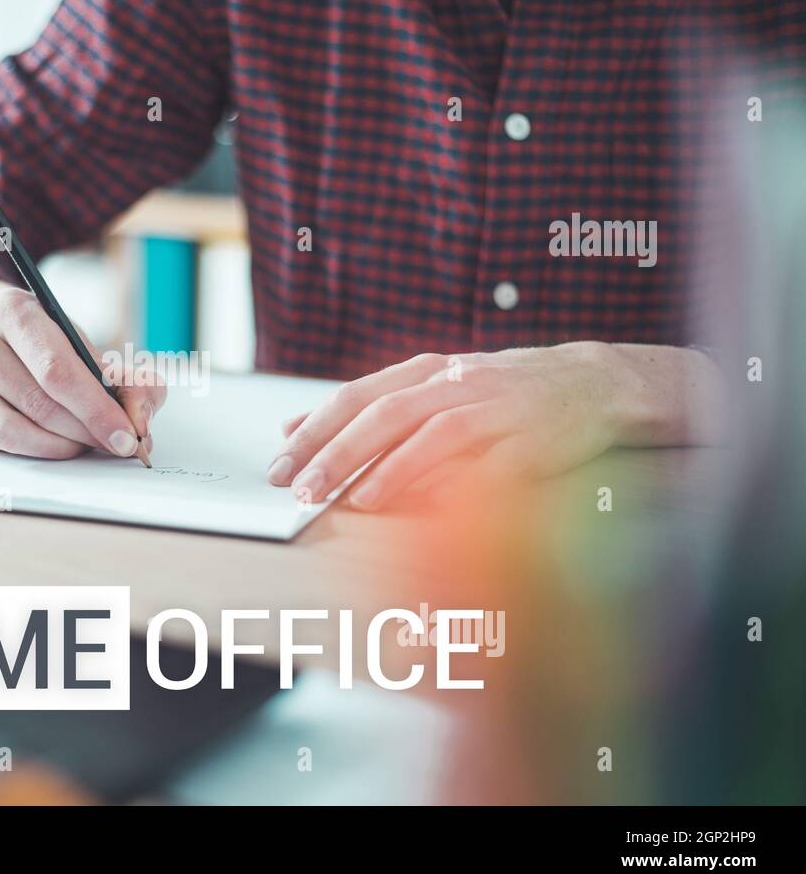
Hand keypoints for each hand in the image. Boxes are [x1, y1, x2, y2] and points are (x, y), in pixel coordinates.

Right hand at [0, 279, 164, 458]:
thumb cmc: (40, 340)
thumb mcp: (81, 341)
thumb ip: (126, 378)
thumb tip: (140, 420)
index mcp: (10, 309)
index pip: (56, 369)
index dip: (96, 409)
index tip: (127, 436)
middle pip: (37, 404)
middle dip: (85, 431)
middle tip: (114, 445)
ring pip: (12, 432)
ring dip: (59, 447)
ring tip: (84, 444)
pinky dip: (32, 451)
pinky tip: (52, 442)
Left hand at [266, 342, 723, 510]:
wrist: (594, 382)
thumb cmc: (499, 393)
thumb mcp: (430, 388)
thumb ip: (366, 409)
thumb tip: (292, 427)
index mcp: (427, 370)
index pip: (357, 396)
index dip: (315, 430)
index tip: (278, 462)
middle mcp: (457, 382)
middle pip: (385, 414)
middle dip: (338, 453)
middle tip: (302, 488)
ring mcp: (496, 407)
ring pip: (431, 433)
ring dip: (387, 469)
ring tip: (351, 500)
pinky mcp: (533, 438)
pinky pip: (487, 462)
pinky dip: (454, 481)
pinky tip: (423, 503)